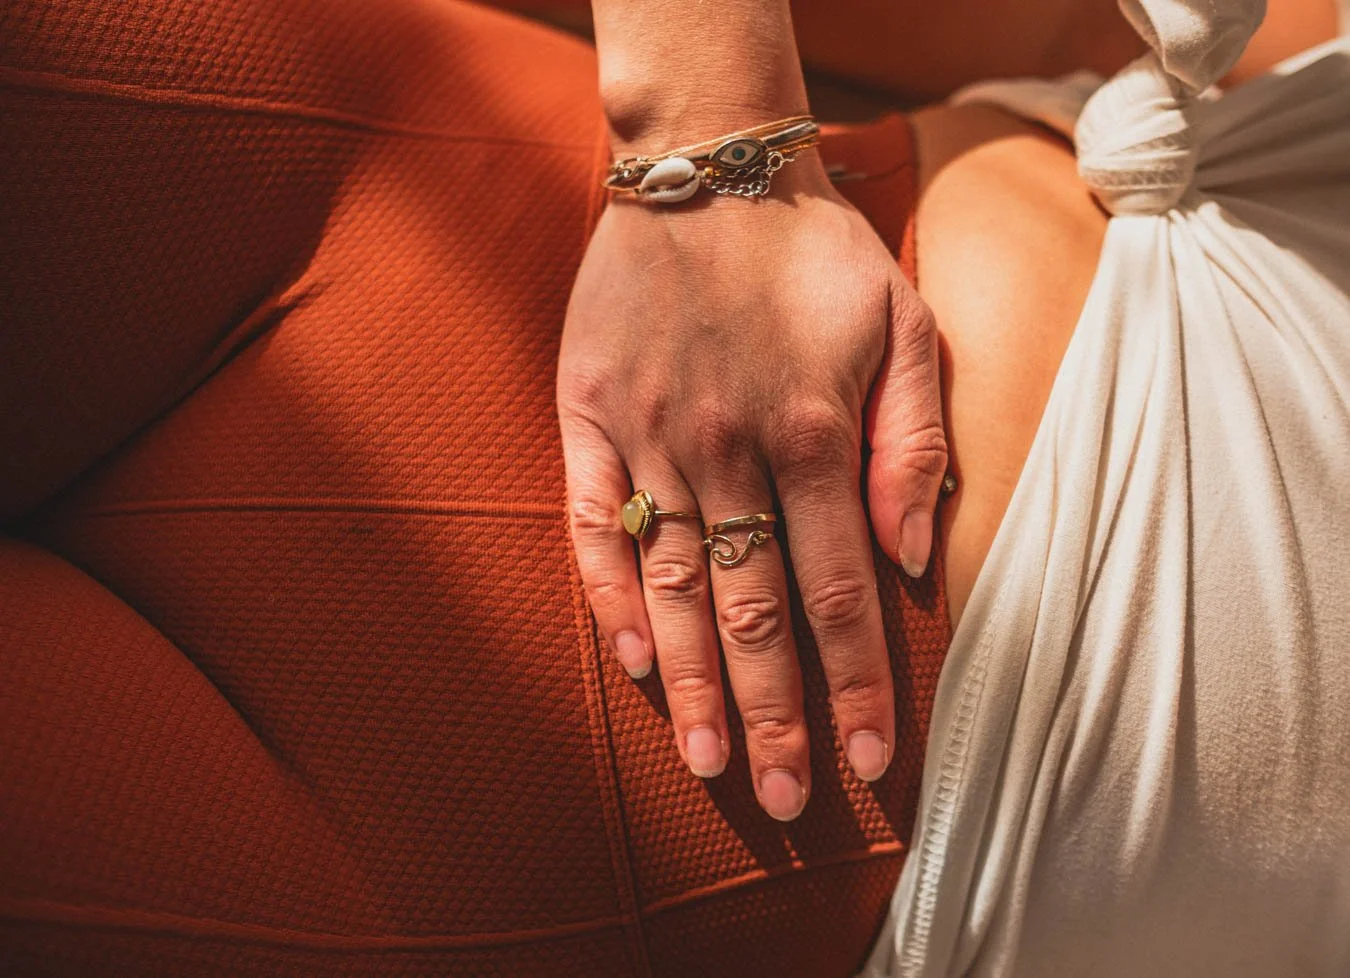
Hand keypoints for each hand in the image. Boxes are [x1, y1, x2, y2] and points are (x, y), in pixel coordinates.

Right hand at [558, 159, 946, 819]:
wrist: (706, 169)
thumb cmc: (814, 254)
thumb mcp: (904, 323)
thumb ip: (913, 441)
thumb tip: (908, 554)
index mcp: (810, 433)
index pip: (838, 591)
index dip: (854, 684)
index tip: (864, 764)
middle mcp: (727, 450)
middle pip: (753, 611)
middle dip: (775, 714)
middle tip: (783, 803)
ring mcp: (649, 438)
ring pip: (672, 586)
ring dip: (694, 683)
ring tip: (713, 765)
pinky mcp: (589, 419)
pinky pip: (594, 526)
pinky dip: (610, 598)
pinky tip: (632, 664)